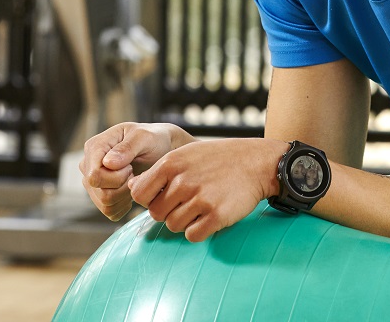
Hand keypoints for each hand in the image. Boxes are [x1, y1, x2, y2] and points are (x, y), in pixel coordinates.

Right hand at [80, 122, 185, 220]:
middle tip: (134, 173)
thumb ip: (126, 148)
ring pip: (104, 204)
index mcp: (94, 147)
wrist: (160, 148)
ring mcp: (93, 182)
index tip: (130, 167)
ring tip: (133, 179)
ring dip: (125, 195)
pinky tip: (131, 189)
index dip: (116, 177)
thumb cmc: (152, 139)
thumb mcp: (144, 137)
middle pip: (100, 192)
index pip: (94, 176)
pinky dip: (124, 204)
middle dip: (122, 186)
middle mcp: (88, 165)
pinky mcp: (100, 195)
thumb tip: (108, 163)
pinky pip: (109, 211)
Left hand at [129, 138, 285, 241]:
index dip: (149, 199)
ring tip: (201, 206)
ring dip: (184, 221)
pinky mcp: (216, 215)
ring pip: (173, 226)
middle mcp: (183, 181)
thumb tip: (132, 187)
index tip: (163, 196)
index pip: (139, 194)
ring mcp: (200, 199)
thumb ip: (158, 171)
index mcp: (172, 163)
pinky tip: (209, 216)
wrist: (256, 162)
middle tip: (188, 201)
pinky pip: (192, 235)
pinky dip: (198, 230)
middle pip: (156, 213)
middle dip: (168, 211)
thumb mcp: (185, 155)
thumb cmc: (218, 159)